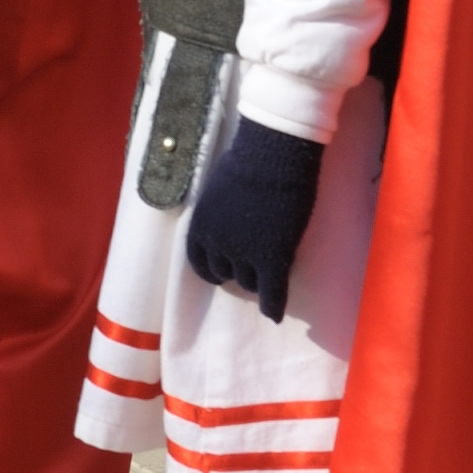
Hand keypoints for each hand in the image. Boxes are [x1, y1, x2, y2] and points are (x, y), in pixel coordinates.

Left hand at [183, 116, 330, 321]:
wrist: (271, 157)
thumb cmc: (247, 163)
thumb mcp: (218, 190)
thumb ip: (218, 211)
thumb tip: (225, 216)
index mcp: (200, 227)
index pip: (199, 261)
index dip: (211, 268)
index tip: (220, 273)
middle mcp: (217, 246)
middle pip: (224, 273)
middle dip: (234, 273)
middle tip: (249, 271)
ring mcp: (245, 255)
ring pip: (248, 283)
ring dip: (256, 283)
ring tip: (266, 281)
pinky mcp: (272, 259)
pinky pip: (272, 292)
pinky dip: (273, 305)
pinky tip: (274, 315)